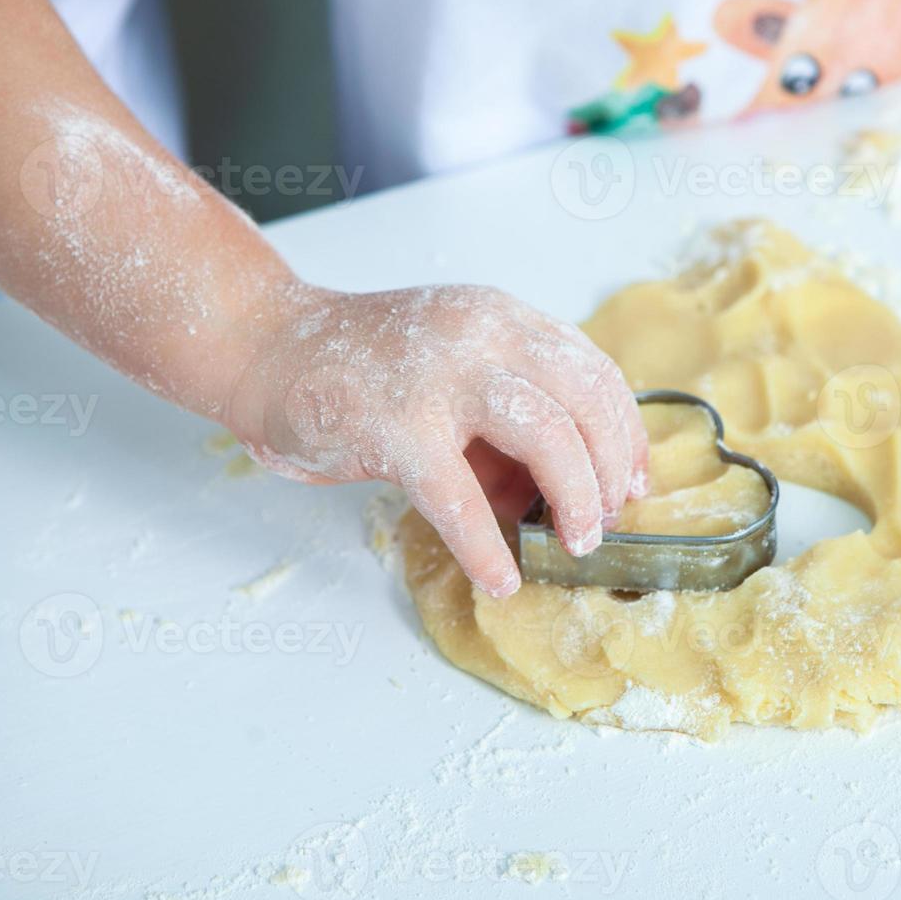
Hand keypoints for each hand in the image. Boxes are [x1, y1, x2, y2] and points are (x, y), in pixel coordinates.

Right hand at [227, 285, 649, 596]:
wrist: (265, 348)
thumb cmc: (360, 371)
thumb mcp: (453, 372)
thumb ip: (507, 421)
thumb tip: (558, 493)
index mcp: (502, 320)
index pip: (594, 370)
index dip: (626, 432)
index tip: (635, 479)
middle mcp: (482, 335)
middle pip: (586, 401)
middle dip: (612, 469)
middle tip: (607, 519)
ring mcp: (439, 377)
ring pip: (546, 436)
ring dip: (576, 499)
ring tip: (576, 543)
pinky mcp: (394, 426)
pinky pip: (459, 498)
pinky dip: (486, 548)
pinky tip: (501, 579)